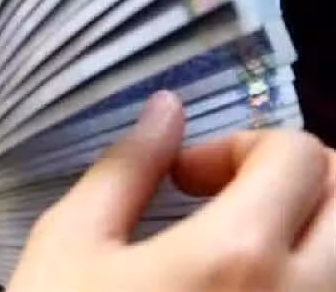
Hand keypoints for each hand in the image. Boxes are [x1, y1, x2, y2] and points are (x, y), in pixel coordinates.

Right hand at [8, 91, 335, 291]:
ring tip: (242, 238)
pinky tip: (251, 281)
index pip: (297, 155)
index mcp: (235, 254)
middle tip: (230, 193)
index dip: (239, 144)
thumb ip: (126, 167)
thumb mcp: (71, 243)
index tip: (183, 176)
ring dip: (309, 224)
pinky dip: (309, 268)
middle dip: (295, 176)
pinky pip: (326, 290)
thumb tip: (166, 108)